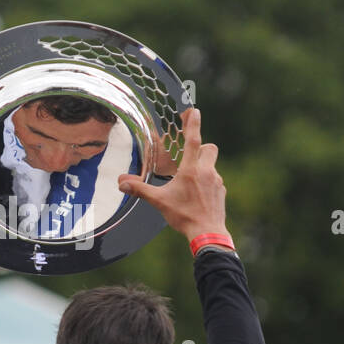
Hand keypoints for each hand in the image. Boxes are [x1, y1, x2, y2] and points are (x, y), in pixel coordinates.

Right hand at [118, 108, 228, 240]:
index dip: (193, 123)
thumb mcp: (159, 201)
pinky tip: (197, 196)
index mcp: (191, 169)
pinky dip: (207, 182)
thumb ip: (140, 190)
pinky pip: (215, 180)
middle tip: (189, 155)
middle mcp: (207, 171)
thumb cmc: (184, 216)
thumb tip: (122, 183)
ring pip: (211, 165)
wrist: (208, 233)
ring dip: (202, 167)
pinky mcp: (221, 192)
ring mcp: (217, 181)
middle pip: (209, 148)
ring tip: (189, 182)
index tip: (193, 110)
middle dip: (201, 146)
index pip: (193, 139)